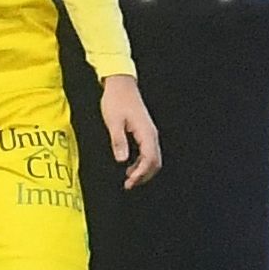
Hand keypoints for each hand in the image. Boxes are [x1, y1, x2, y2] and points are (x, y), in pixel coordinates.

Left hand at [100, 75, 160, 189]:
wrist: (120, 84)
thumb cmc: (116, 100)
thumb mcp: (113, 121)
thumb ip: (118, 141)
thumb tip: (122, 160)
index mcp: (145, 132)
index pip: (149, 159)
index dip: (140, 174)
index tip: (129, 183)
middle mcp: (151, 134)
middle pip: (155, 162)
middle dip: (143, 176)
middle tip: (128, 184)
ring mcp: (149, 133)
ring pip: (153, 158)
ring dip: (143, 171)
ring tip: (128, 178)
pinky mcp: (145, 132)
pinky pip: (148, 152)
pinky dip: (141, 163)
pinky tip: (129, 166)